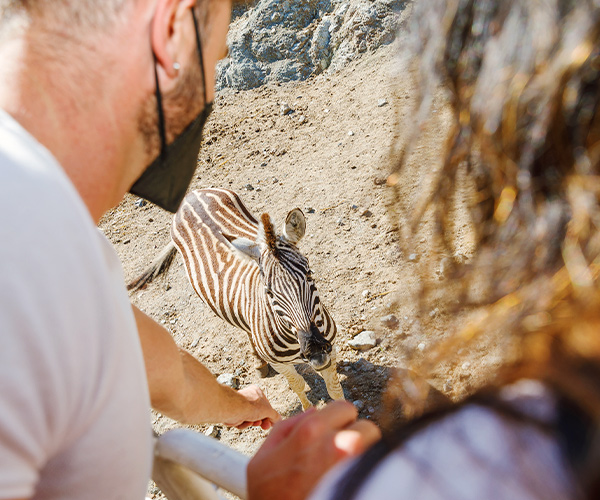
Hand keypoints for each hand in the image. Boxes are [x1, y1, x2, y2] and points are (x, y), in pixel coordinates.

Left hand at [225, 384, 280, 429]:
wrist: (233, 409)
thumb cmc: (251, 406)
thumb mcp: (268, 411)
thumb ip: (274, 415)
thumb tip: (278, 420)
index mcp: (256, 392)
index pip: (266, 405)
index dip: (269, 415)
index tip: (272, 423)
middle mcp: (248, 397)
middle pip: (258, 413)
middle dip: (262, 421)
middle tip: (265, 426)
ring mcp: (240, 406)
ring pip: (250, 419)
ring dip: (253, 422)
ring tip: (253, 422)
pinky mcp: (234, 414)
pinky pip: (242, 422)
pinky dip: (244, 424)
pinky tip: (245, 422)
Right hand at [247, 400, 380, 499]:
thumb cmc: (267, 490)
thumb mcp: (266, 452)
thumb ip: (290, 425)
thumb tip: (314, 411)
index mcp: (311, 430)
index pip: (345, 407)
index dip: (339, 418)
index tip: (334, 430)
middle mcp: (335, 446)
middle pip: (367, 427)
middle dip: (357, 434)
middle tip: (344, 448)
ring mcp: (349, 469)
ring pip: (373, 450)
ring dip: (363, 453)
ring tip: (346, 465)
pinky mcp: (355, 487)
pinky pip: (370, 472)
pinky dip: (362, 473)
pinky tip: (346, 480)